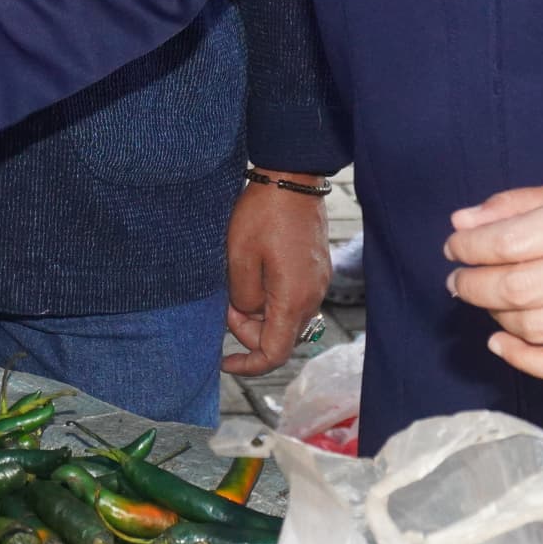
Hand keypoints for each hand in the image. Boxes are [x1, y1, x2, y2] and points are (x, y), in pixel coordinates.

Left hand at [224, 179, 335, 376]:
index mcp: (293, 299)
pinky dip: (272, 300)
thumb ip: (242, 298)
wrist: (293, 177)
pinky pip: (294, 299)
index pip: (274, 353)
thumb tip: (248, 313)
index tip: (224, 361)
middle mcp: (312, 296)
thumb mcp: (238, 258)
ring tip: (237, 287)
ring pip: (287, 319)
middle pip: (282, 338)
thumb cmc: (264, 214)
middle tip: (226, 305)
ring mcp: (318, 283)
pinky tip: (255, 277)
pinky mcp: (316, 270)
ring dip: (260, 315)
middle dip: (250, 332)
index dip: (249, 365)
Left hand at [445, 180, 542, 384]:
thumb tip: (462, 225)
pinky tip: (502, 341)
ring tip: (488, 301)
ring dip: (496, 317)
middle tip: (461, 279)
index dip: (472, 248)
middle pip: (522, 290)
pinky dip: (524, 359)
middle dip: (475, 285)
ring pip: (538, 329)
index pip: (515, 242)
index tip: (456, 248)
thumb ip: (522, 205)